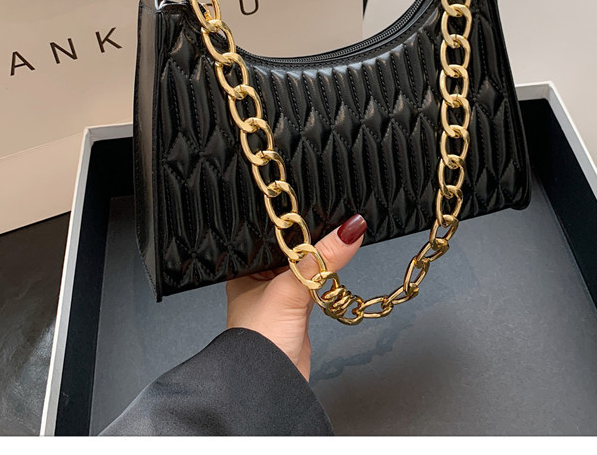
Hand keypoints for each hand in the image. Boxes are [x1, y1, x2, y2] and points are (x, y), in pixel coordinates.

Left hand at [226, 215, 367, 380]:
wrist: (268, 389)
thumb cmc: (258, 342)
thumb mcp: (290, 290)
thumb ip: (322, 259)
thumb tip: (350, 230)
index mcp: (246, 268)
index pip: (275, 236)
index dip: (296, 223)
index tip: (321, 207)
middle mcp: (260, 279)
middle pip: (293, 251)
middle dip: (313, 241)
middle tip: (337, 220)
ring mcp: (279, 297)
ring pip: (306, 268)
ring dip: (322, 262)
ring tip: (340, 241)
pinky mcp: (297, 312)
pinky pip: (316, 286)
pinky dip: (327, 280)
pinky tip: (336, 271)